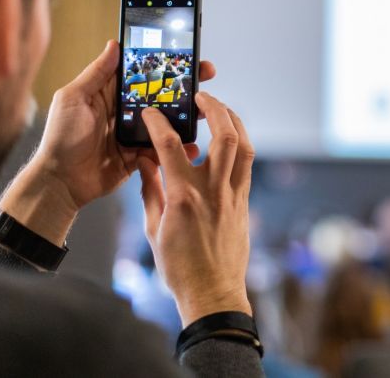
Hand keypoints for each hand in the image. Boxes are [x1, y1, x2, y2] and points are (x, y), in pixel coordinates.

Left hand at [0, 40, 214, 244]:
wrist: (60, 182)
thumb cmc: (59, 138)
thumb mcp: (73, 99)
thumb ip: (95, 74)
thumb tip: (114, 44)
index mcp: (110, 93)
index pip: (141, 72)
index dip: (163, 62)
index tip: (185, 53)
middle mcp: (125, 111)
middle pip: (160, 94)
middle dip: (184, 85)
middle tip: (206, 75)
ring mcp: (135, 134)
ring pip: (166, 121)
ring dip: (185, 116)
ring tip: (205, 110)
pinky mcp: (140, 156)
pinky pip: (162, 149)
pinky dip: (177, 148)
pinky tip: (190, 145)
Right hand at [139, 92, 254, 326]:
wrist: (212, 292)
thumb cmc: (178, 266)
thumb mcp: (153, 228)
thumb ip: (150, 190)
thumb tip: (144, 162)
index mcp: (184, 196)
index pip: (169, 146)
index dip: (157, 122)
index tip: (150, 111)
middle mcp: (214, 191)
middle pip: (224, 135)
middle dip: (214, 108)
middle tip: (200, 96)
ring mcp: (233, 195)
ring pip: (244, 146)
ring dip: (234, 121)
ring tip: (220, 109)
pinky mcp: (244, 202)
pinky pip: (246, 165)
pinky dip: (239, 146)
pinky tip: (229, 140)